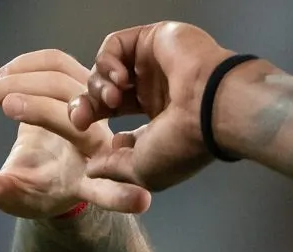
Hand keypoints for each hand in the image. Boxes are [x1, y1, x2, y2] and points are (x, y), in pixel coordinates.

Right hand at [0, 50, 150, 218]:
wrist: (45, 159)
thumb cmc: (36, 186)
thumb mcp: (16, 195)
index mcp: (90, 180)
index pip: (109, 191)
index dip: (121, 197)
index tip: (141, 202)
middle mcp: (100, 145)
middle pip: (75, 119)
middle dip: (37, 109)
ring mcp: (93, 110)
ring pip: (65, 85)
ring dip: (21, 83)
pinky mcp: (81, 84)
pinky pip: (58, 63)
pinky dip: (26, 65)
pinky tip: (1, 75)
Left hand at [71, 21, 254, 195]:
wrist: (212, 108)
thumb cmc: (184, 143)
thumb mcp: (142, 170)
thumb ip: (113, 168)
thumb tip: (92, 169)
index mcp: (160, 121)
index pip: (116, 117)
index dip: (93, 121)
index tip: (81, 130)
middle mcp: (157, 91)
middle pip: (105, 92)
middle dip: (87, 104)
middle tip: (81, 117)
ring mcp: (155, 65)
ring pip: (106, 69)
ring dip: (100, 86)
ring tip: (113, 98)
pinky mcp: (152, 39)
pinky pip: (115, 45)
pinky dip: (108, 62)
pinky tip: (121, 78)